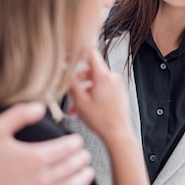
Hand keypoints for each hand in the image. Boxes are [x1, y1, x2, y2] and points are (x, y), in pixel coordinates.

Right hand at [0, 102, 93, 184]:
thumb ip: (21, 114)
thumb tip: (41, 107)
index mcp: (35, 158)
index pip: (68, 148)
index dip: (76, 142)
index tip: (75, 140)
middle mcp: (40, 179)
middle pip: (73, 166)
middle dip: (81, 157)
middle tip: (83, 153)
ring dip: (83, 178)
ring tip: (87, 170)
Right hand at [68, 48, 151, 184]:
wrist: (118, 134)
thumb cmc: (101, 120)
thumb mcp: (80, 101)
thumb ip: (71, 83)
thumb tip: (65, 70)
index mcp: (103, 76)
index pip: (91, 53)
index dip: (79, 50)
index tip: (70, 50)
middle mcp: (112, 77)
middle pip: (90, 70)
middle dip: (76, 81)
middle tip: (65, 91)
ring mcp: (116, 85)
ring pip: (94, 83)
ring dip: (82, 93)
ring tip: (74, 108)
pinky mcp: (118, 93)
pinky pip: (102, 89)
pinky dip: (92, 96)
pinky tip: (84, 110)